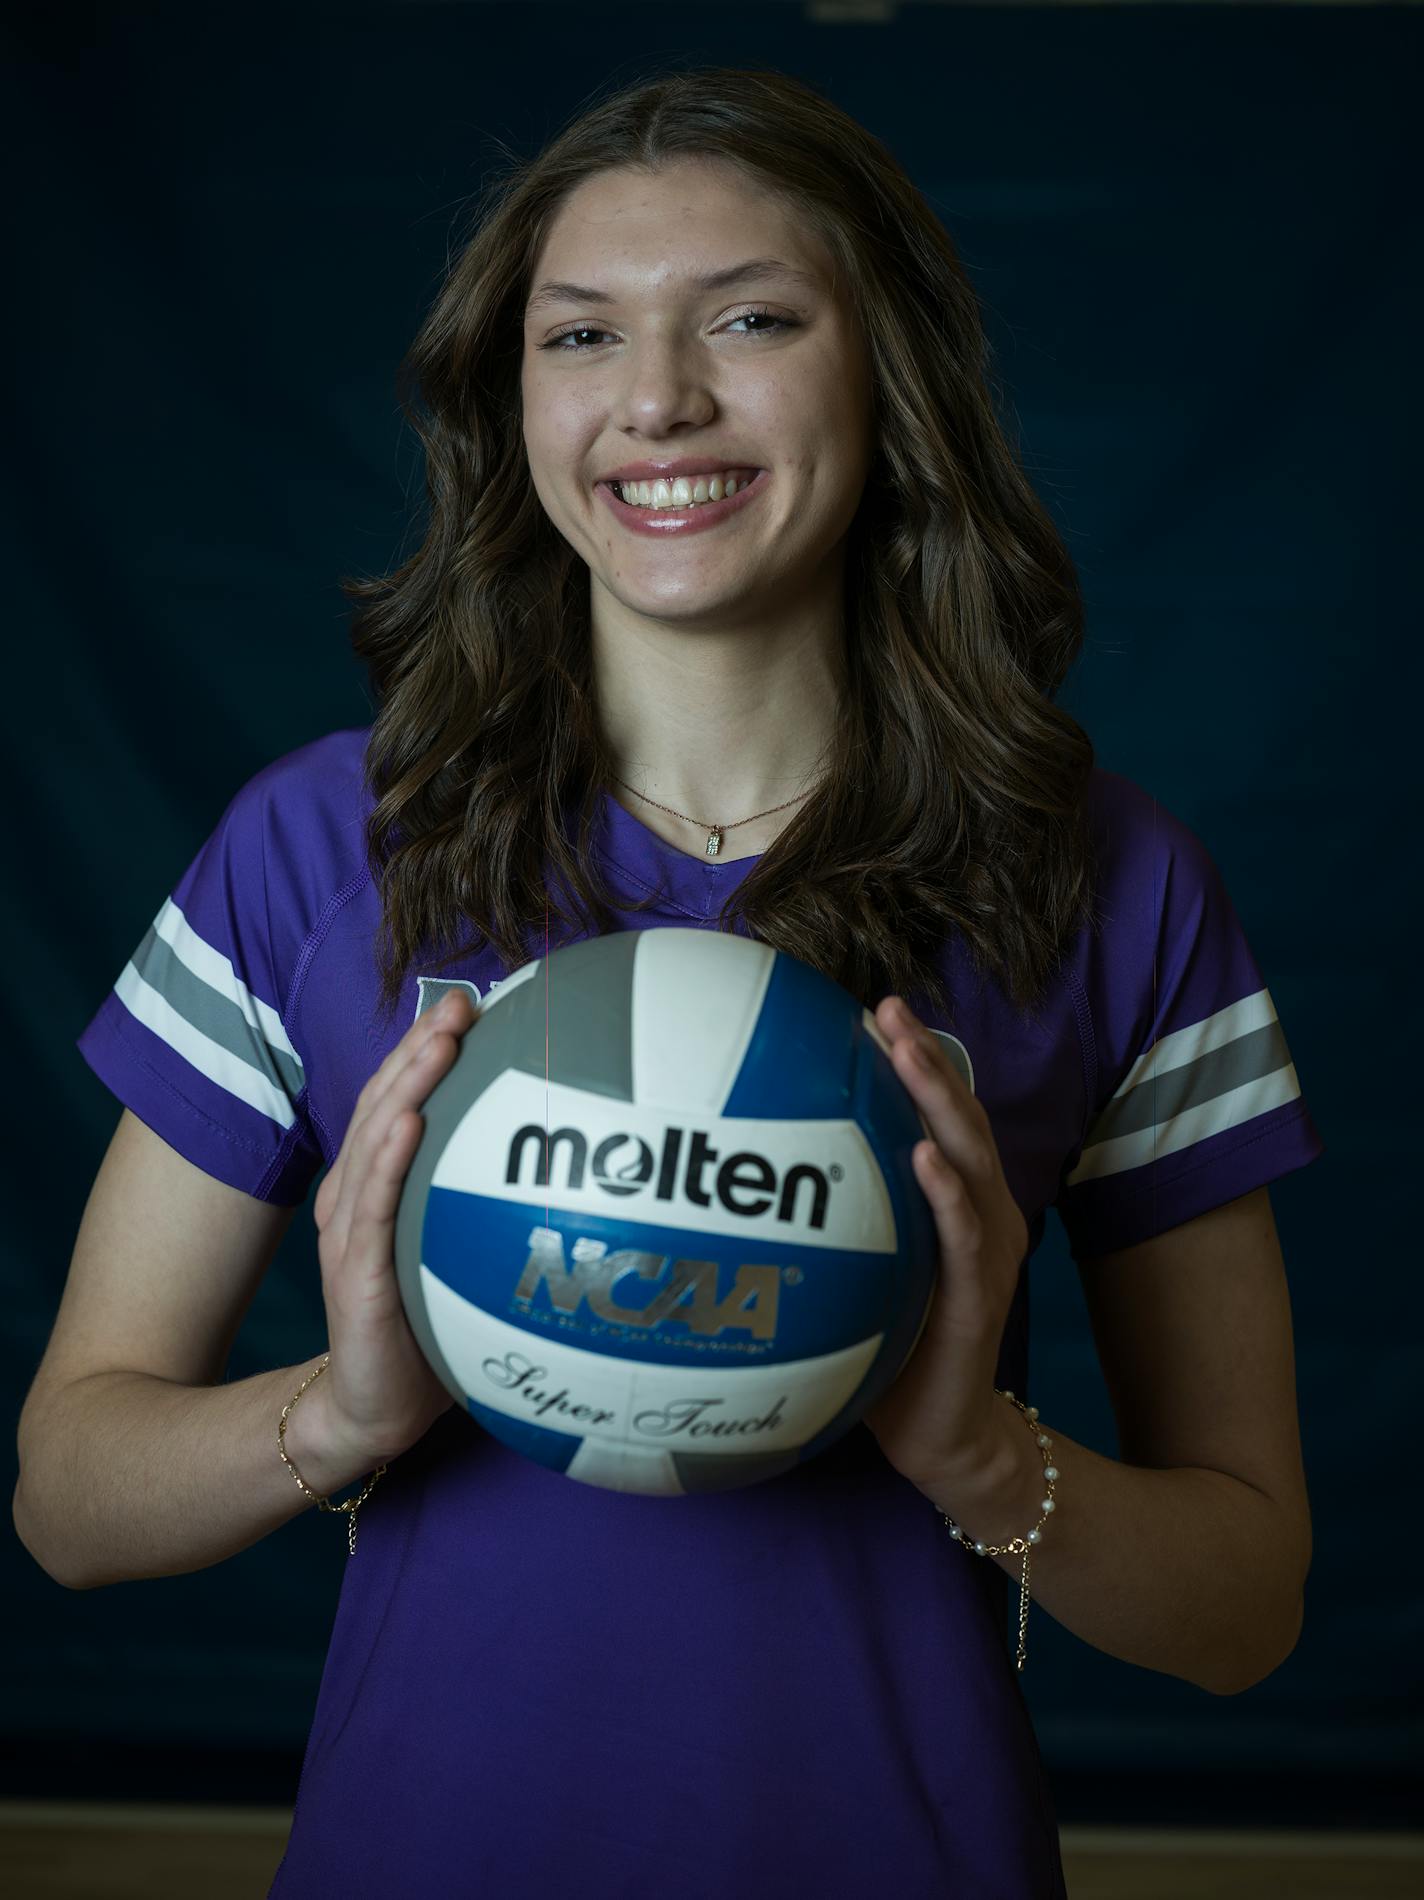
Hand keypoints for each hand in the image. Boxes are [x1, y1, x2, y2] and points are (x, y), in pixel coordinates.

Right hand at [311, 989, 478, 1464]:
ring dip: (407, 1084)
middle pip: (384, 1104)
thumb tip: (577, 1172)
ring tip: (440, 1041)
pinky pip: (373, 1209)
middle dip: (422, 1047)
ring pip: (375, 1141)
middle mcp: (356, 1197)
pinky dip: (388, 1161)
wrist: (372, 1410)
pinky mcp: (355, 1274)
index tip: (475, 1003)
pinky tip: (411, 1124)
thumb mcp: (460, 1259)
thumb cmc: (427, 1333)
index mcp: (378, 1188)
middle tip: (462, 1003)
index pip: (400, 1101)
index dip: (430, 1049)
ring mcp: (350, 1232)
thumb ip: (489, 1212)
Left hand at [859, 996, 1030, 1495]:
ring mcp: (986, 1250)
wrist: (942, 1437)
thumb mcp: (862, 1275)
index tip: (869, 1008)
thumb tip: (744, 1186)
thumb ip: (834, 1225)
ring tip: (907, 1051)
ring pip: (968, 1157)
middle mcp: (980, 1212)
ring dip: (938, 1100)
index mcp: (955, 1201)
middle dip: (923, 1057)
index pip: (936, 1115)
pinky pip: (963, 1234)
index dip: (910, 1059)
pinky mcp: (979, 1295)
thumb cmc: (893, 1353)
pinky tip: (922, 1156)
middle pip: (957, 1116)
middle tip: (886, 1008)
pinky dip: (946, 1191)